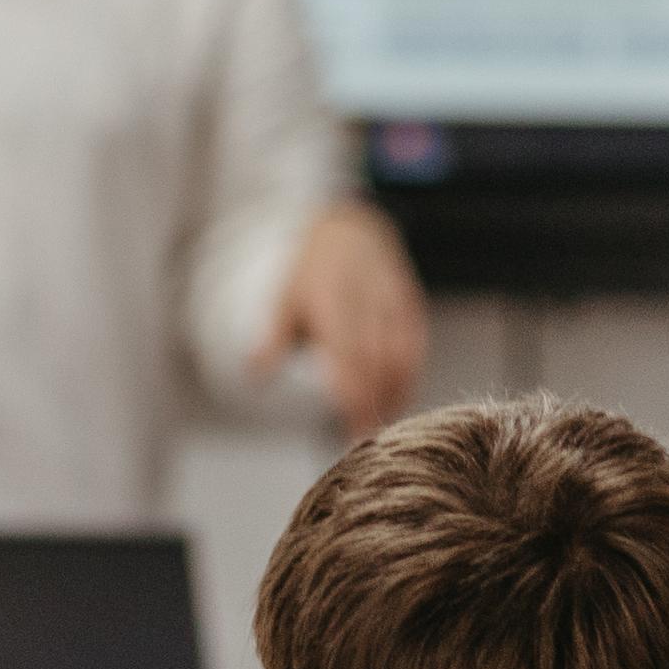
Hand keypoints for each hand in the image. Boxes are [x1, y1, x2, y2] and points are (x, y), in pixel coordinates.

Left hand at [260, 204, 427, 435]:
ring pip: (401, 356)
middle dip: (371, 403)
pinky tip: (398, 399)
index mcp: (331, 298)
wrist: (350, 228)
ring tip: (379, 423)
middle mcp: (366, 298)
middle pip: (375, 362)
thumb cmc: (310, 273)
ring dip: (393, 393)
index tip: (349, 431)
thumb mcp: (284, 299)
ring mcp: (392, 299)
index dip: (351, 396)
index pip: (347, 356)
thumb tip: (253, 379)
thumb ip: (273, 341)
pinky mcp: (410, 303)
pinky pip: (415, 345)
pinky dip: (409, 376)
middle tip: (362, 439)